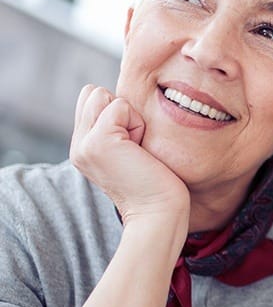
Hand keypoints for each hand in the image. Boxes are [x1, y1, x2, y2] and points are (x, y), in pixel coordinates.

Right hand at [70, 85, 189, 228]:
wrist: (159, 213)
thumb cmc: (157, 184)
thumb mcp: (130, 151)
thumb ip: (117, 128)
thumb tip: (121, 102)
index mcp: (83, 147)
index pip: (90, 99)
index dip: (118, 114)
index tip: (133, 146)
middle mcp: (78, 145)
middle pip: (93, 93)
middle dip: (121, 112)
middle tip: (135, 147)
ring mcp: (83, 144)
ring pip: (102, 95)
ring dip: (130, 118)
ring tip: (136, 149)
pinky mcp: (97, 142)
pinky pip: (120, 106)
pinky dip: (137, 124)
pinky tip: (139, 151)